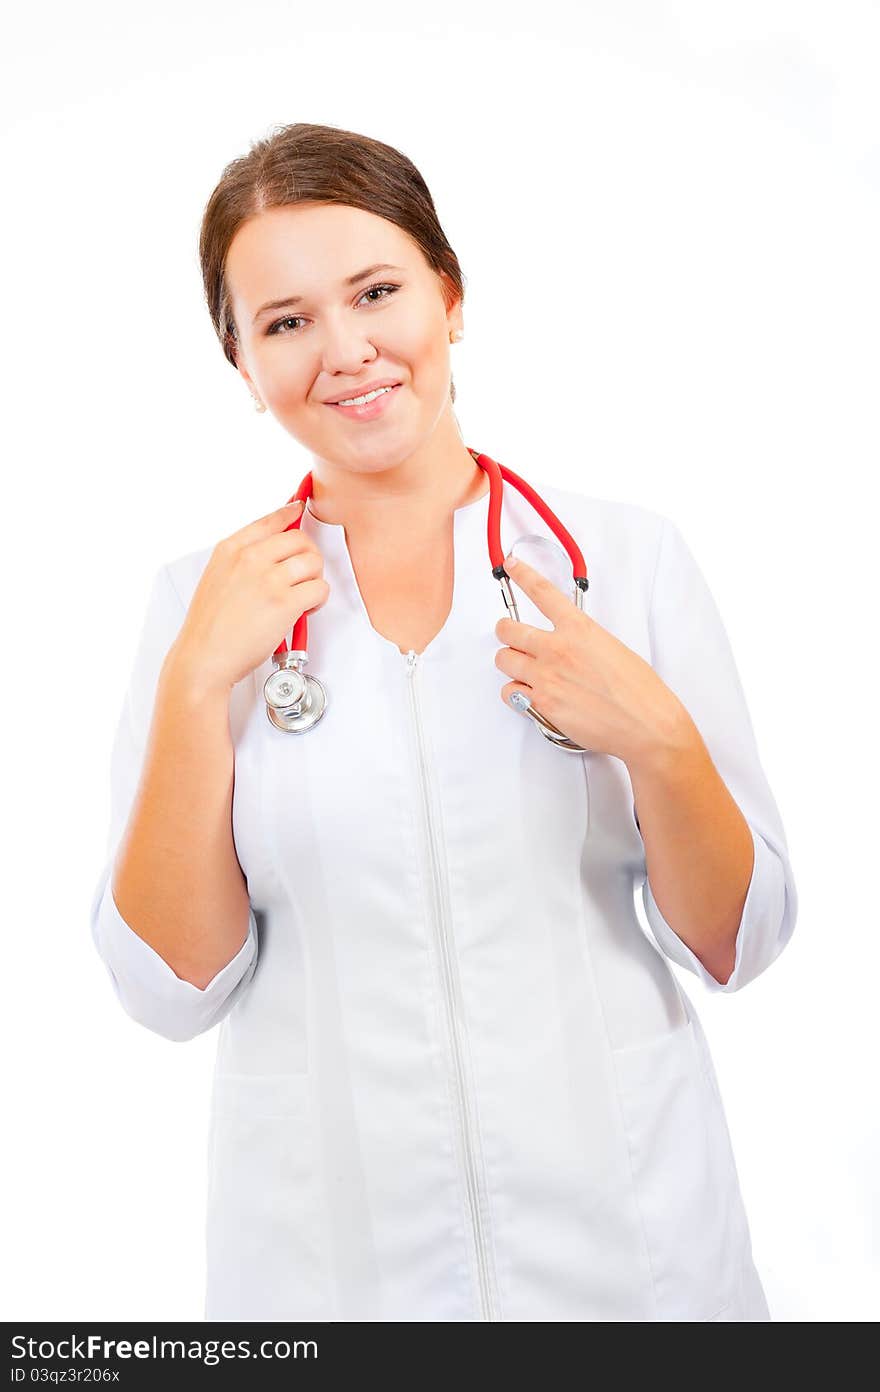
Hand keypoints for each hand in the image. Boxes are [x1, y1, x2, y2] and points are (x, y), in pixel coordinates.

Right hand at [169, 499, 330, 695]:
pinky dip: (318, 600)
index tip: (299, 509)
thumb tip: (271, 547)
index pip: (271, 519)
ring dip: (314, 580)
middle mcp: (249, 558)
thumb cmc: (210, 626)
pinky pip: (319, 589)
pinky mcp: (284, 603)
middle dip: (307, 557)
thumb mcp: (216, 577)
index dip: (290, 513)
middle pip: (300, 539)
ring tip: (302, 596)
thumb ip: (241, 559)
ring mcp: (267, 579)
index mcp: (231, 549)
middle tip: (301, 577)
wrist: (204, 657)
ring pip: (314, 562)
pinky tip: (305, 610)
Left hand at [494, 554, 688, 768]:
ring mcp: (546, 676)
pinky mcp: (540, 704)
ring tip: (522, 669)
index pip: (542, 592)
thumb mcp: (612, 648)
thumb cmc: (638, 691)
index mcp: (579, 629)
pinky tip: (527, 694)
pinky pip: (509, 692)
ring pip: (503, 660)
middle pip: (508, 630)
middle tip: (509, 635)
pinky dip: (514, 694)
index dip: (522, 574)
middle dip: (506, 632)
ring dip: (509, 663)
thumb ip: (583, 641)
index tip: (512, 566)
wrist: (645, 725)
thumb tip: (568, 644)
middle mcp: (558, 649)